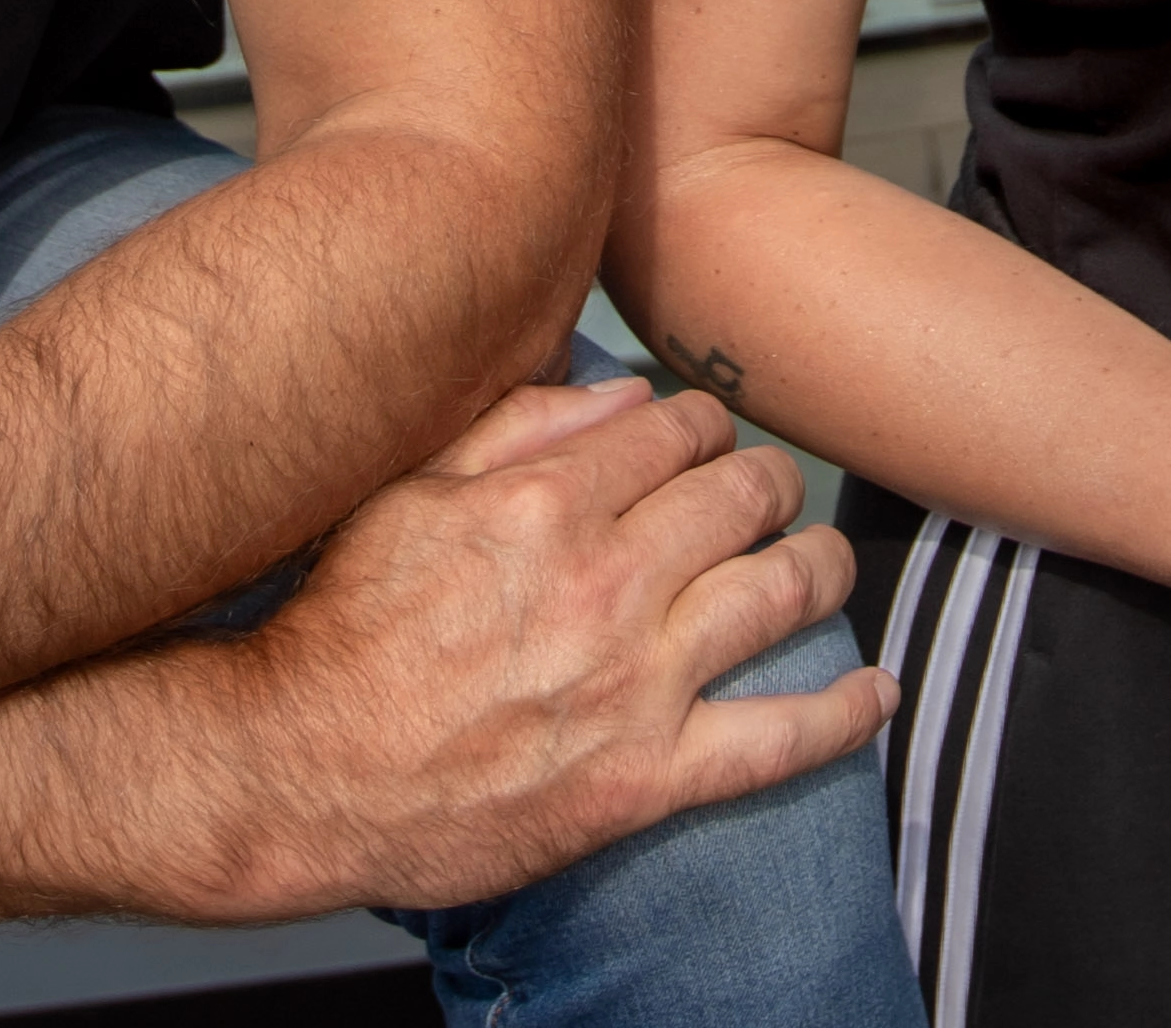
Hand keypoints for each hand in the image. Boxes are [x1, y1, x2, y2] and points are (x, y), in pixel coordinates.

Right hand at [188, 376, 890, 919]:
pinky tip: (876, 692)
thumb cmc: (339, 631)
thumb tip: (626, 390)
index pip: (677, 427)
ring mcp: (635, 685)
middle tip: (768, 495)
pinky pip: (780, 740)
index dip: (704, 426)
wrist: (294, 775)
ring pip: (781, 595)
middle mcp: (604, 583)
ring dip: (821, 567)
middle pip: (744, 499)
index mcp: (546, 503)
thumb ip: (519, 427)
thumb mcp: (405, 495)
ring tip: (825, 565)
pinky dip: (843, 715)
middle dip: (770, 484)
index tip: (703, 440)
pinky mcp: (646, 780)